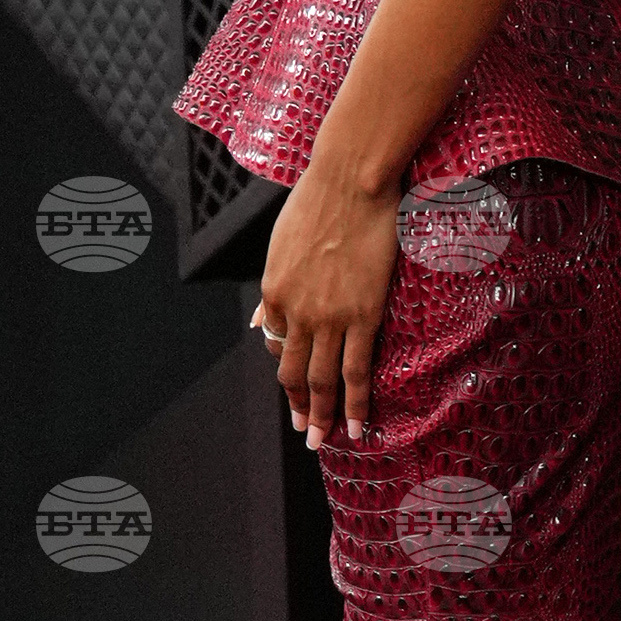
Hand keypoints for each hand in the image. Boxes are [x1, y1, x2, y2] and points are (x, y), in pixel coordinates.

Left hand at [252, 162, 399, 443]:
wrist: (351, 180)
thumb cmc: (318, 202)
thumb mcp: (280, 245)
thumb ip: (273, 290)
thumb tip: (258, 325)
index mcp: (273, 292)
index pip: (276, 344)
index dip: (286, 368)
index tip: (295, 386)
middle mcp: (296, 312)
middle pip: (294, 372)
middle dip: (297, 407)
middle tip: (303, 433)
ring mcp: (329, 317)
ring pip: (323, 380)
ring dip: (321, 416)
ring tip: (323, 440)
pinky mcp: (362, 315)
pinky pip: (356, 370)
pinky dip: (355, 404)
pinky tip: (357, 425)